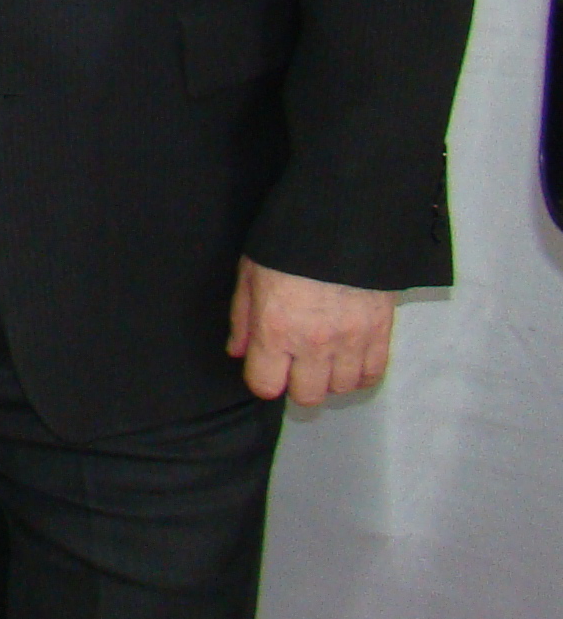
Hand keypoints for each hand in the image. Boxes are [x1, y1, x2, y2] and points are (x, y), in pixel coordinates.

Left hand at [227, 258, 397, 403]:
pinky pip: (372, 375)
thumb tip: (237, 352)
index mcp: (275, 329)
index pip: (266, 386)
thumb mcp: (250, 274)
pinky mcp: (380, 334)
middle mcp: (313, 344)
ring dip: (329, 378)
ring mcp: (351, 342)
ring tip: (323, 356)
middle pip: (306, 396)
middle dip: (296, 384)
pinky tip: (349, 357)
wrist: (343, 222)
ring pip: (341, 389)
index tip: (265, 366)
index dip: (262, 379)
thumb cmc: (288, 245)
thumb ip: (242, 319)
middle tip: (295, 363)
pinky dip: (360, 372)